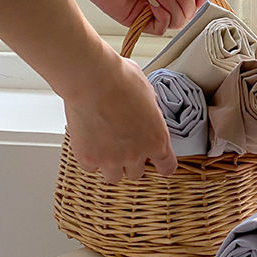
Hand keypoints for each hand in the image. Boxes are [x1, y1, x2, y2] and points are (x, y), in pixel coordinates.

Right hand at [62, 50, 177, 182]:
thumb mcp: (149, 94)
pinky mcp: (89, 158)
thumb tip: (147, 110)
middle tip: (123, 147)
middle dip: (131, 162)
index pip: (167, 166)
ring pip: (113, 176)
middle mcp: (136, 154)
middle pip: (136, 174)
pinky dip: (89, 158)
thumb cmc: (121, 80)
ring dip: (110, 165)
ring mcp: (111, 159)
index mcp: (157, 139)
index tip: (158, 163)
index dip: (162, 165)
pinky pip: (90, 167)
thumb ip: (151, 110)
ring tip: (105, 147)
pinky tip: (88, 142)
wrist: (93, 80)